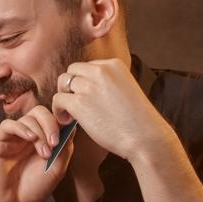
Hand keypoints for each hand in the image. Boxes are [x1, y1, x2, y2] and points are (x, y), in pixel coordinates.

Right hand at [0, 105, 72, 201]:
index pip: (52, 117)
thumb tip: (72, 125)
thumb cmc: (35, 188)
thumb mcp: (58, 167)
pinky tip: (30, 139)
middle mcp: (28, 135)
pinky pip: (7, 125)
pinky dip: (21, 128)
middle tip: (55, 142)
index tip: (67, 132)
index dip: (61, 120)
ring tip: (44, 152)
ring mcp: (14, 138)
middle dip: (51, 123)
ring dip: (39, 131)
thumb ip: (65, 146)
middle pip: (40, 112)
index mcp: (43, 139)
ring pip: (26, 118)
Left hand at [53, 59, 176, 163]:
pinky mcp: (79, 103)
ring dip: (63, 97)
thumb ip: (107, 84)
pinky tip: (67, 121)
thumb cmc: (137, 120)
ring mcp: (89, 86)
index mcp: (114, 65)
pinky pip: (58, 99)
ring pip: (62, 82)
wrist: (145, 136)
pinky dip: (58, 110)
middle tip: (75, 103)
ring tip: (70, 113)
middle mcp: (101, 71)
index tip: (87, 97)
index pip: (88, 66)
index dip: (84, 82)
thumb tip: (86, 88)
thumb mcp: (125, 89)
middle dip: (70, 86)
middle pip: (72, 70)